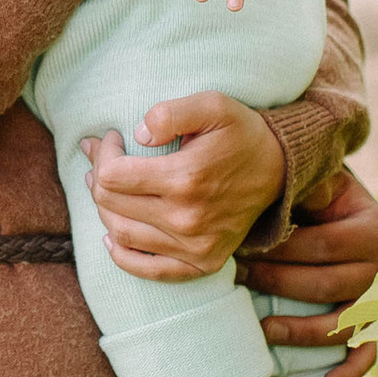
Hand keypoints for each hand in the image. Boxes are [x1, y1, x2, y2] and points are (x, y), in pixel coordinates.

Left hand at [80, 90, 284, 279]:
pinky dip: (122, 256)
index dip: (103, 154)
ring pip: (121, 234)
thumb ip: (171, 113)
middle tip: (104, 159)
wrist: (280, 171)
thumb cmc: (240, 134)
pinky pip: (149, 270)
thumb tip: (138, 135)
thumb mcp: (213, 106)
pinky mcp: (202, 263)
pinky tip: (112, 236)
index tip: (112, 139)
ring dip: (104, 209)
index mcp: (185, 179)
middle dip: (97, 177)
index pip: (112, 175)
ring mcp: (195, 246)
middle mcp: (187, 219)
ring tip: (107, 188)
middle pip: (111, 204)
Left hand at [241, 168, 377, 376]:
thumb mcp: (319, 184)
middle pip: (324, 285)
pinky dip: (349, 373)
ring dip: (297, 330)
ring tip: (260, 327)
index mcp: (376, 231)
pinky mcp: (375, 326)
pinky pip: (367, 354)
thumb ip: (304, 191)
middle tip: (235, 277)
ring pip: (339, 324)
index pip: (320, 246)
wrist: (345, 208)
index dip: (276, 249)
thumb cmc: (321, 198)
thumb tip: (270, 205)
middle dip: (274, 282)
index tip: (237, 248)